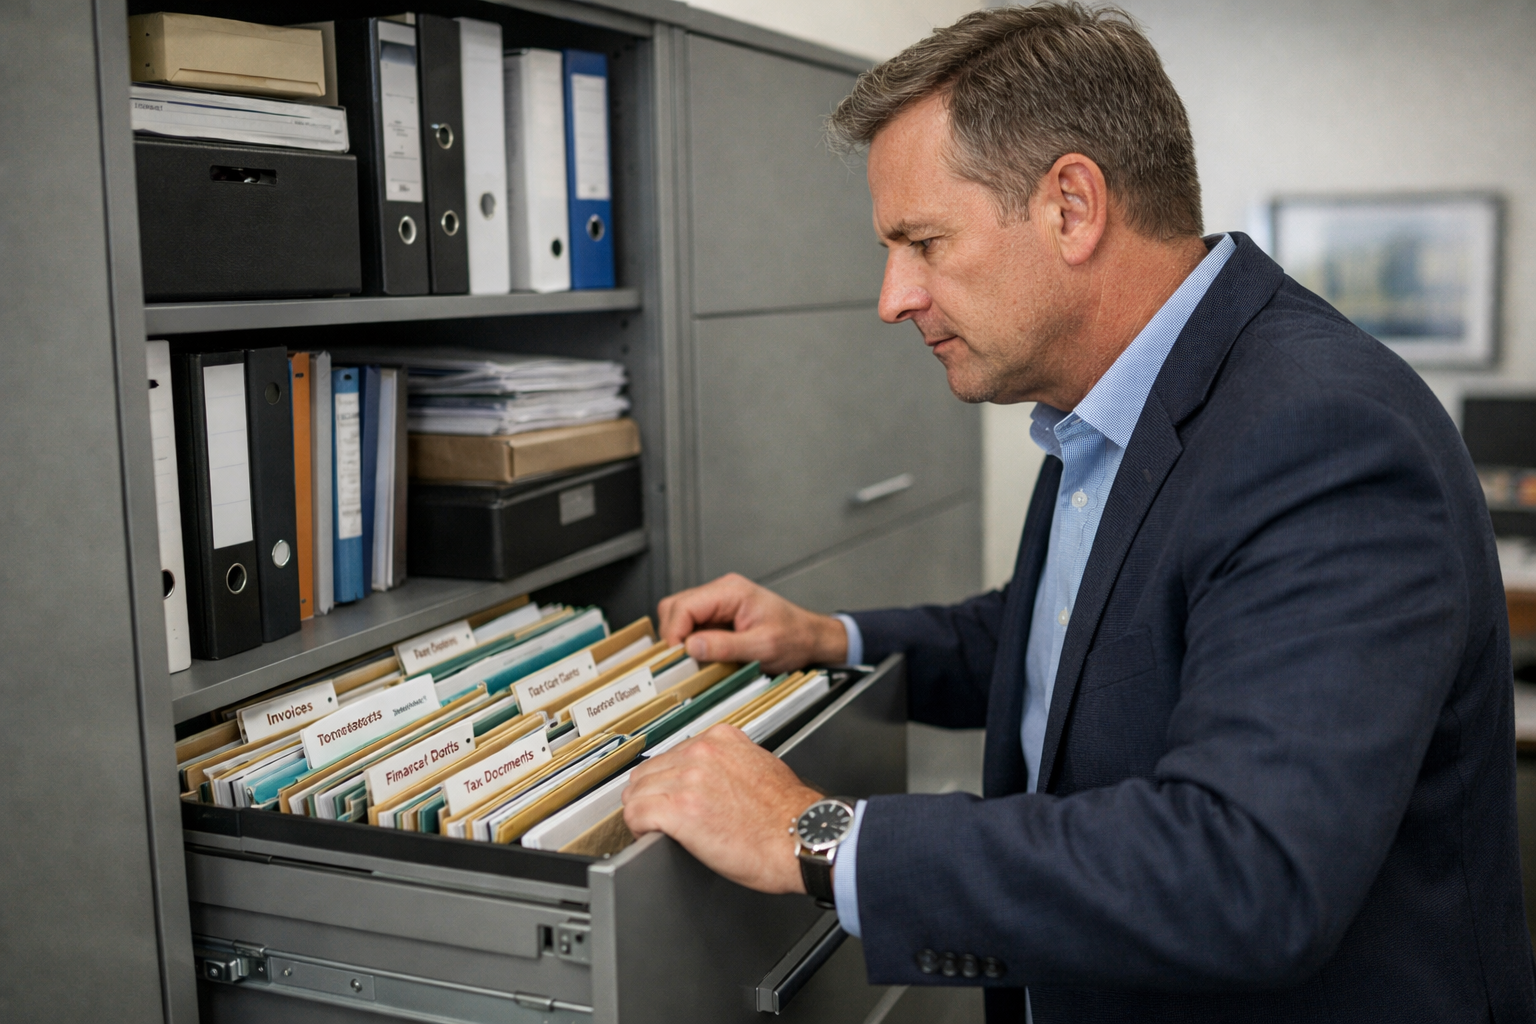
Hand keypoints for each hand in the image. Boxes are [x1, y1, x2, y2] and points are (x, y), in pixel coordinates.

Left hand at [622, 723, 821, 893]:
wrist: (802, 837)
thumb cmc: (789, 814)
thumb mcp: (760, 765)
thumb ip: (729, 761)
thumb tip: (710, 776)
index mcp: (720, 738)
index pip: (669, 754)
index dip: (666, 781)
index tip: (670, 795)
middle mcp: (701, 752)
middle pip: (648, 772)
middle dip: (651, 795)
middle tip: (659, 816)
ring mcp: (689, 779)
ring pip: (637, 792)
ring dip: (643, 812)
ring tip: (656, 828)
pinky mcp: (680, 810)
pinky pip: (636, 814)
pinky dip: (638, 827)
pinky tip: (651, 835)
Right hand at [657, 573, 847, 673]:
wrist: (810, 637)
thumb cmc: (795, 637)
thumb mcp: (762, 647)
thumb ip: (725, 646)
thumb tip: (691, 647)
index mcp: (731, 592)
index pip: (684, 606)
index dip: (674, 633)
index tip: (678, 658)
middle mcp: (721, 591)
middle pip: (675, 607)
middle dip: (674, 635)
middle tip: (683, 661)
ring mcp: (719, 602)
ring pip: (680, 616)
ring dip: (682, 639)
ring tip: (696, 659)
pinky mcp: (719, 615)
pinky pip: (693, 625)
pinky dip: (692, 642)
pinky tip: (705, 655)